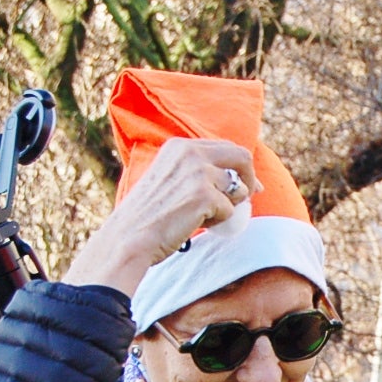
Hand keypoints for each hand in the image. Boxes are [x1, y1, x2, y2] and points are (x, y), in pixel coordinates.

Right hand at [63, 137, 260, 295]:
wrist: (131, 236)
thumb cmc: (150, 214)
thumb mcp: (170, 178)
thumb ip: (196, 171)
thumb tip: (236, 180)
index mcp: (180, 146)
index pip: (226, 148)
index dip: (242, 168)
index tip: (250, 185)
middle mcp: (191, 153)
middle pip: (242, 157)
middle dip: (250, 179)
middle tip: (249, 198)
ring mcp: (199, 173)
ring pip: (238, 189)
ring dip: (229, 206)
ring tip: (205, 217)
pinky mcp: (205, 196)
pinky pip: (230, 211)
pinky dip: (219, 222)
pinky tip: (197, 224)